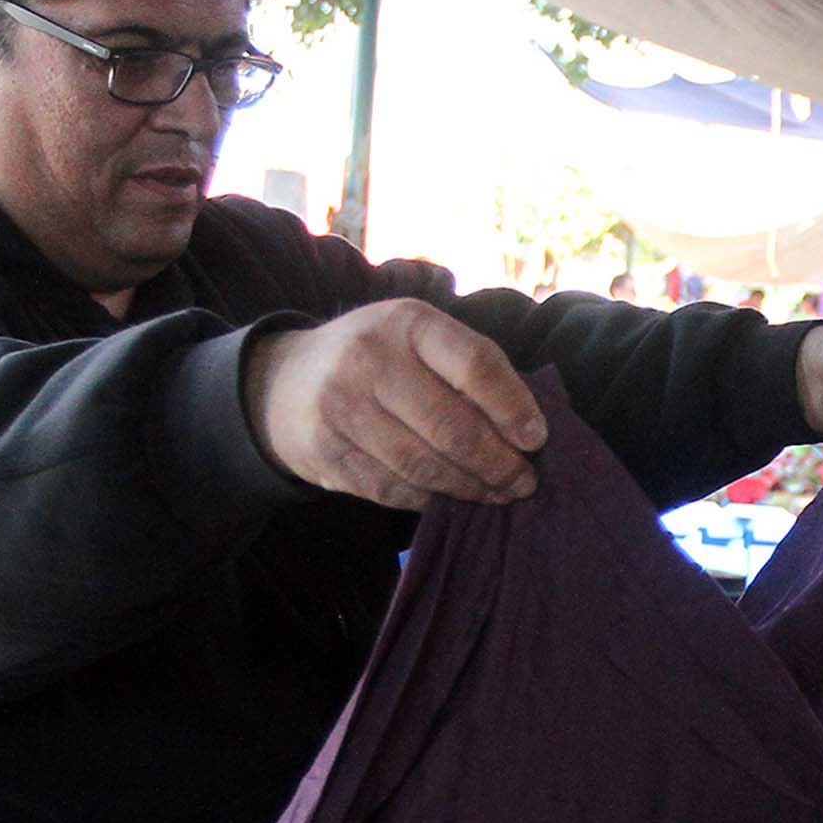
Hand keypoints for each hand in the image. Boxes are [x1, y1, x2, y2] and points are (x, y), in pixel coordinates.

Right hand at [243, 298, 547, 508]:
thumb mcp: (417, 338)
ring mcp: (342, 408)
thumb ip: (467, 368)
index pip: (476, 365)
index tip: (537, 440)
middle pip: (453, 427)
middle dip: (499, 463)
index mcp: (407, 323)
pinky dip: (430, 500)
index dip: (514, 408)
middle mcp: (370, 360)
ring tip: (498, 494)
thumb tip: (529, 429)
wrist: (285, 383)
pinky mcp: (326, 453)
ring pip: (425, 466)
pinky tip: (451, 499)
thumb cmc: (377, 359)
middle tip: (524, 482)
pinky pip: (394, 489)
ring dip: (470, 488)